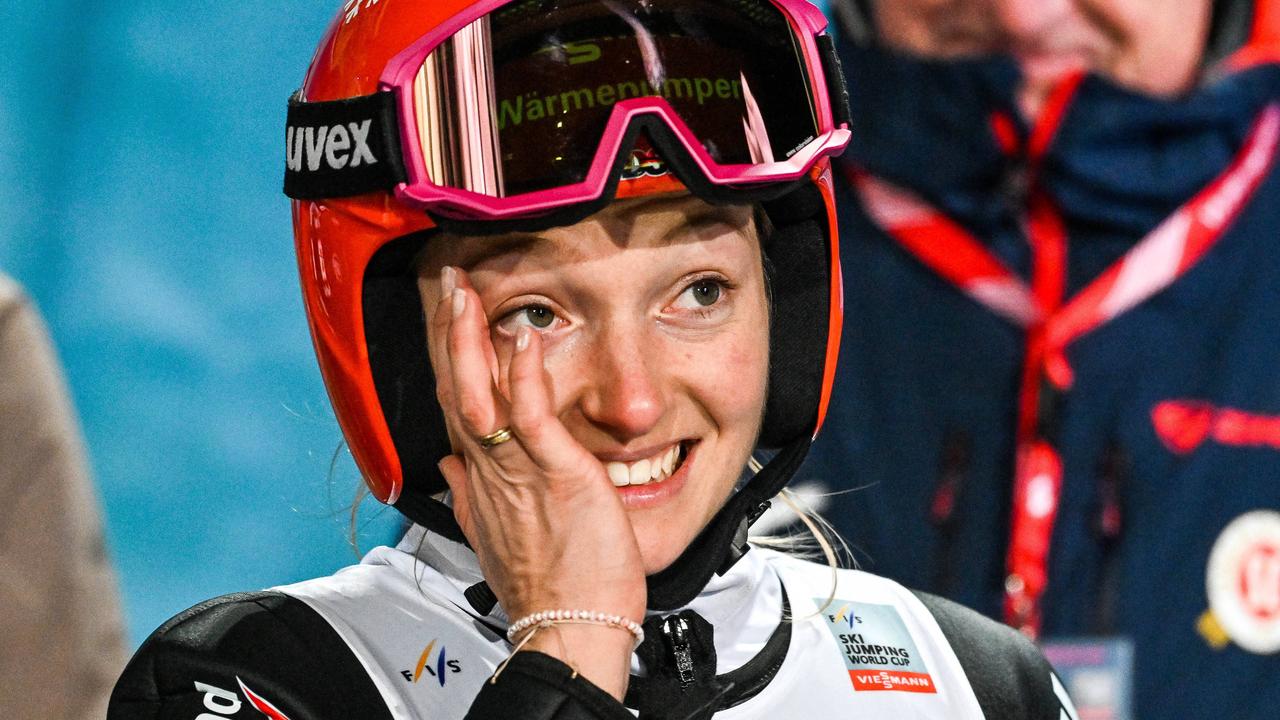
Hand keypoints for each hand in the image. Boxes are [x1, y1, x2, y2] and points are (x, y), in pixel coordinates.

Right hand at [429, 266, 645, 698]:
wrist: (568, 629)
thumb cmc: (547, 587)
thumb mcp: (496, 537)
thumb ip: (472, 496)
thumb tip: (453, 470)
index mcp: (479, 479)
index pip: (457, 405)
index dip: (449, 360)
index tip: (449, 321)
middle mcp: (488, 470)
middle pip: (456, 388)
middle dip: (450, 333)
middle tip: (449, 285)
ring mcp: (516, 470)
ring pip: (478, 393)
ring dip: (470, 339)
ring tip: (467, 293)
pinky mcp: (553, 473)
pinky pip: (528, 415)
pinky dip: (522, 374)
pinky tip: (521, 337)